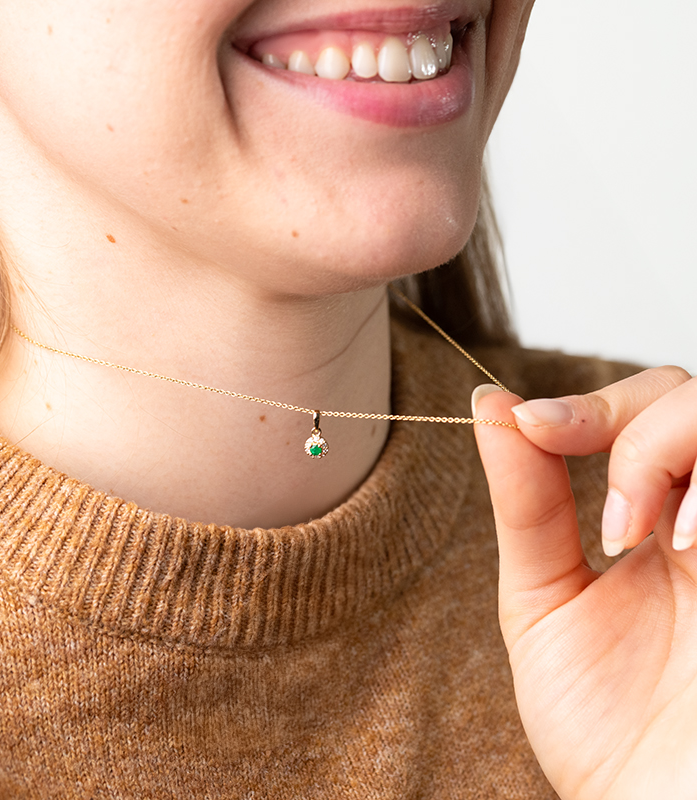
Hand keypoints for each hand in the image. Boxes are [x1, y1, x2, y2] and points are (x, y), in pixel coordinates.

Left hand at [473, 366, 696, 799]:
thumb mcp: (544, 602)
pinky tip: (690, 544)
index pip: (644, 410)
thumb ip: (525, 503)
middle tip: (600, 506)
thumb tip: (490, 404)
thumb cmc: (605, 728)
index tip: (530, 426)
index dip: (590, 404)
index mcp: (660, 521)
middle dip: (636, 427)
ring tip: (637, 531)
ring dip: (675, 446)